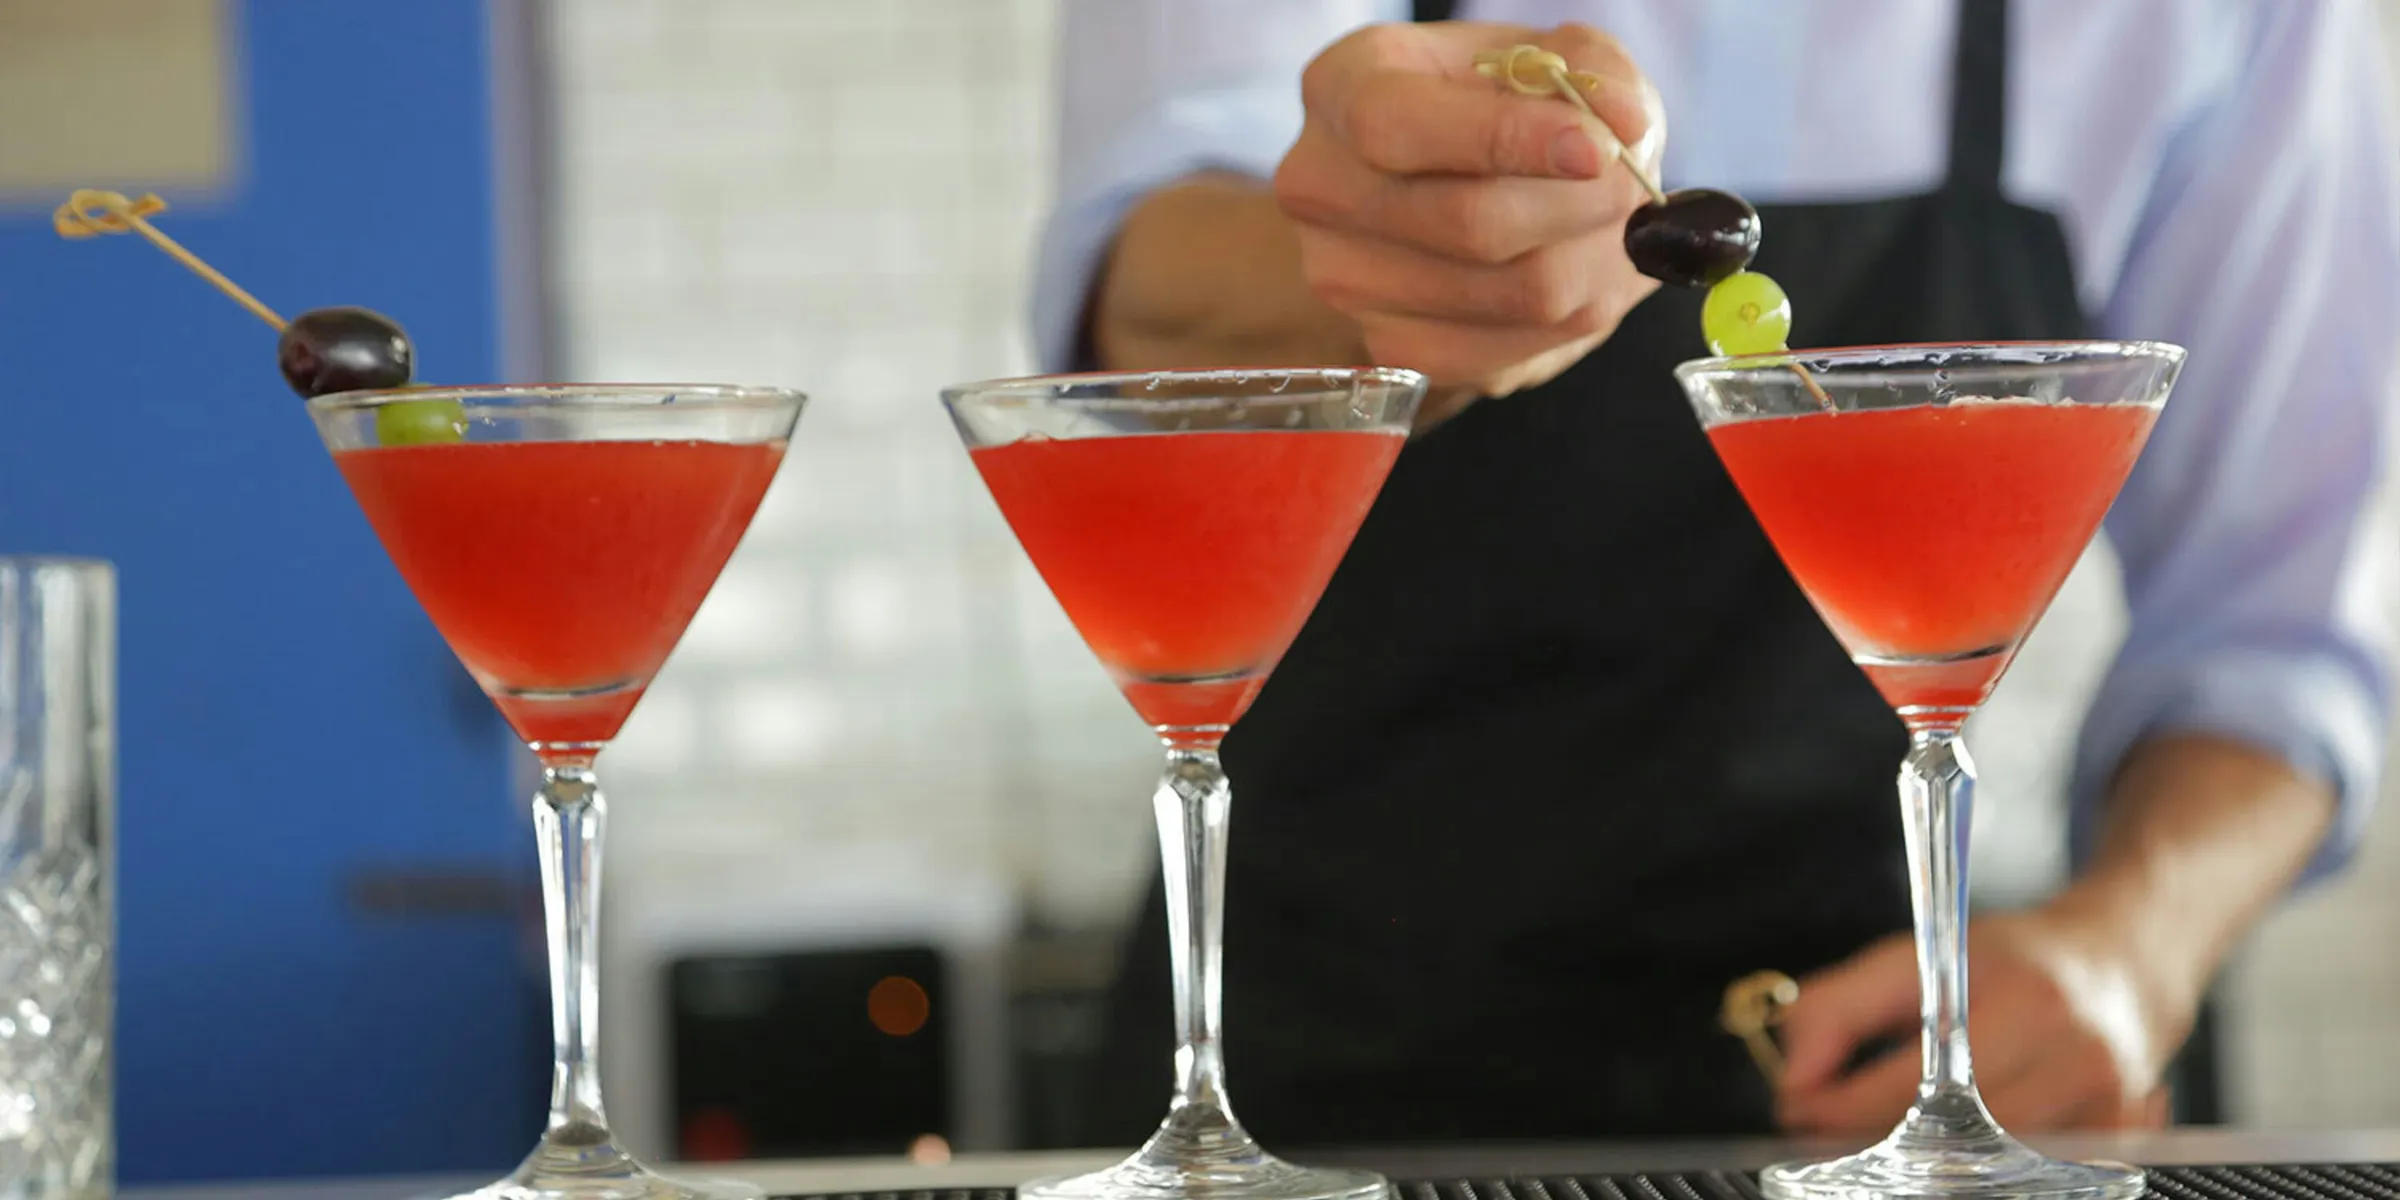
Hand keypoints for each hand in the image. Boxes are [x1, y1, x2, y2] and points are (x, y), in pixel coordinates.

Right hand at [1272, 22, 1665, 404]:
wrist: (1454, 178)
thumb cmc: (1499, 105)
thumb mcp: (1548, 55)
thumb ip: (1591, 73)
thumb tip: (1623, 126)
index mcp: (1344, 87)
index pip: (1398, 127)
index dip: (1505, 140)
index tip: (1597, 148)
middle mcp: (1320, 185)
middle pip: (1467, 223)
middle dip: (1583, 208)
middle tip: (1636, 191)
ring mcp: (1344, 276)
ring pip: (1509, 294)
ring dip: (1596, 267)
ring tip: (1620, 234)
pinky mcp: (1386, 345)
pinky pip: (1505, 354)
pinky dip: (1572, 321)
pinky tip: (1585, 278)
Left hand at [1774, 907, 2187, 1135]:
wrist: (2124, 962)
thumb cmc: (2012, 961)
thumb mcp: (1916, 958)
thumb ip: (1837, 1008)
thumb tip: (1794, 1081)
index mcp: (2021, 999)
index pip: (1909, 1082)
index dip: (1838, 1105)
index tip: (1797, 1107)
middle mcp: (2074, 1055)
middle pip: (1952, 1137)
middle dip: (1877, 1141)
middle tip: (1831, 1134)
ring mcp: (2108, 1105)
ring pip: (1989, 1167)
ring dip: (1926, 1161)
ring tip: (1889, 1140)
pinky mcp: (2125, 1137)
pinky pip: (2031, 1173)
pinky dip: (1982, 1166)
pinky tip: (1954, 1148)